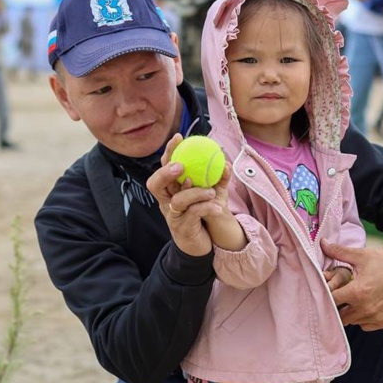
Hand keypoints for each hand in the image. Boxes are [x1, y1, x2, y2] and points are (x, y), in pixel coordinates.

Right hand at [146, 134, 229, 257]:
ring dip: (195, 193)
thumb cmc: (202, 215)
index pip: (163, 167)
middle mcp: (166, 201)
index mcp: (170, 190)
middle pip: (156, 183)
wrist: (199, 245)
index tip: (179, 137)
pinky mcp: (182, 228)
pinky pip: (193, 214)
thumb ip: (215, 179)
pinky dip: (206, 208)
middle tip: (182, 166)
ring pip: (178, 200)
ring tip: (212, 192)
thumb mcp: (208, 194)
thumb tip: (226, 161)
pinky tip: (217, 207)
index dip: (168, 152)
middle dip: (166, 172)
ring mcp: (172, 215)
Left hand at [321, 241, 382, 330]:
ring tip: (354, 299)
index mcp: (357, 292)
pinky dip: (362, 319)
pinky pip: (365, 326)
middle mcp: (365, 308)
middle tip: (341, 295)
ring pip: (352, 321)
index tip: (330, 290)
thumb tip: (322, 242)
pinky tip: (365, 306)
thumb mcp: (362, 255)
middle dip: (337, 306)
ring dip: (349, 312)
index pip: (331, 300)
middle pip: (340, 314)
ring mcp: (376, 317)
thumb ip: (339, 251)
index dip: (327, 295)